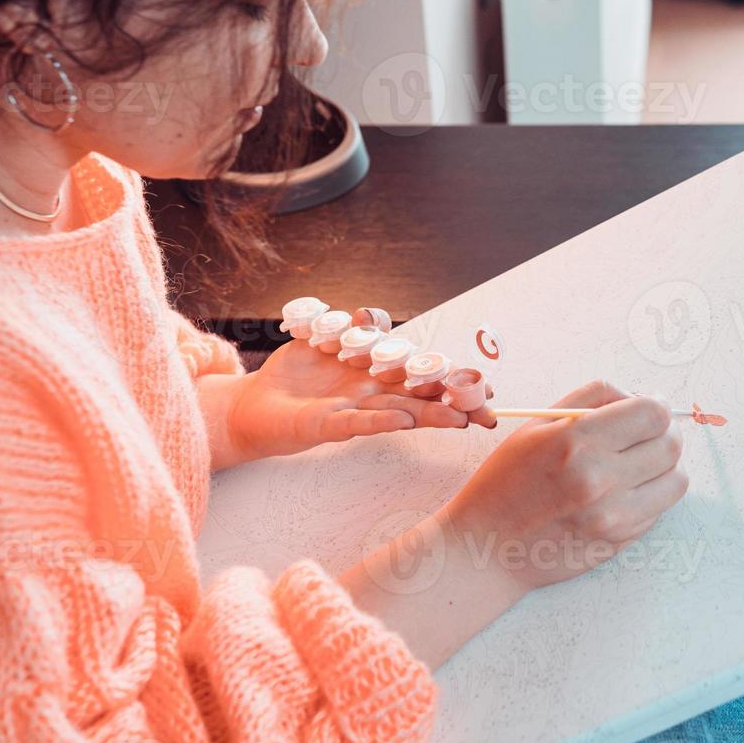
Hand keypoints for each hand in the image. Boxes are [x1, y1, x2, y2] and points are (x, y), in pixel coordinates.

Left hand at [202, 336, 494, 467]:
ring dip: (430, 416)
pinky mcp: (328, 425)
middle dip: (455, 403)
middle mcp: (373, 396)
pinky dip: (382, 422)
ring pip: (400, 412)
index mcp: (378, 377)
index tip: (489, 387)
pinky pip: (359, 423)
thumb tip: (373, 317)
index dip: (454, 380)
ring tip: (460, 418)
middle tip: (488, 407)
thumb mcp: (325, 340)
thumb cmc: (296, 378)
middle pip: (421, 397)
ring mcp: (354, 412)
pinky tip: (404, 421)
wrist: (255, 405)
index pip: (424, 376)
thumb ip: (353, 328)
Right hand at [441, 379, 688, 592]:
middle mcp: (600, 481)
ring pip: (676, 481)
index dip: (656, 405)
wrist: (486, 547)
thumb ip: (590, 399)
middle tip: (649, 434)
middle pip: (671, 446)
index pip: (652, 414)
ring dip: (665, 466)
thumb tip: (638, 396)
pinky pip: (658, 510)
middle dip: (666, 433)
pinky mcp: (618, 542)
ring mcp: (613, 517)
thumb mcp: (536, 425)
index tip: (649, 408)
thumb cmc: (506, 481)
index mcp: (577, 443)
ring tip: (640, 463)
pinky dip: (649, 496)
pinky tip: (620, 492)